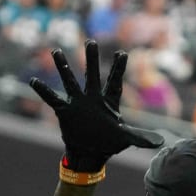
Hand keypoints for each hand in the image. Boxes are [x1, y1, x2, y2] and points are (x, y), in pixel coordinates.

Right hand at [29, 41, 165, 172]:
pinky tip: (34, 80)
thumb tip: (162, 141)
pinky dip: (43, 91)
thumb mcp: (126, 139)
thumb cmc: (108, 144)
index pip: (115, 82)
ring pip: (70, 81)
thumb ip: (141, 137)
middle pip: (92, 75)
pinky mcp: (65, 112)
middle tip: (92, 42)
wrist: (89, 154)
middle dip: (91, 59)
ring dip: (64, 67)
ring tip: (56, 51)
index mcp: (108, 102)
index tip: (123, 53)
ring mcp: (77, 103)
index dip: (118, 69)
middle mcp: (92, 98)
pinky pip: (52, 99)